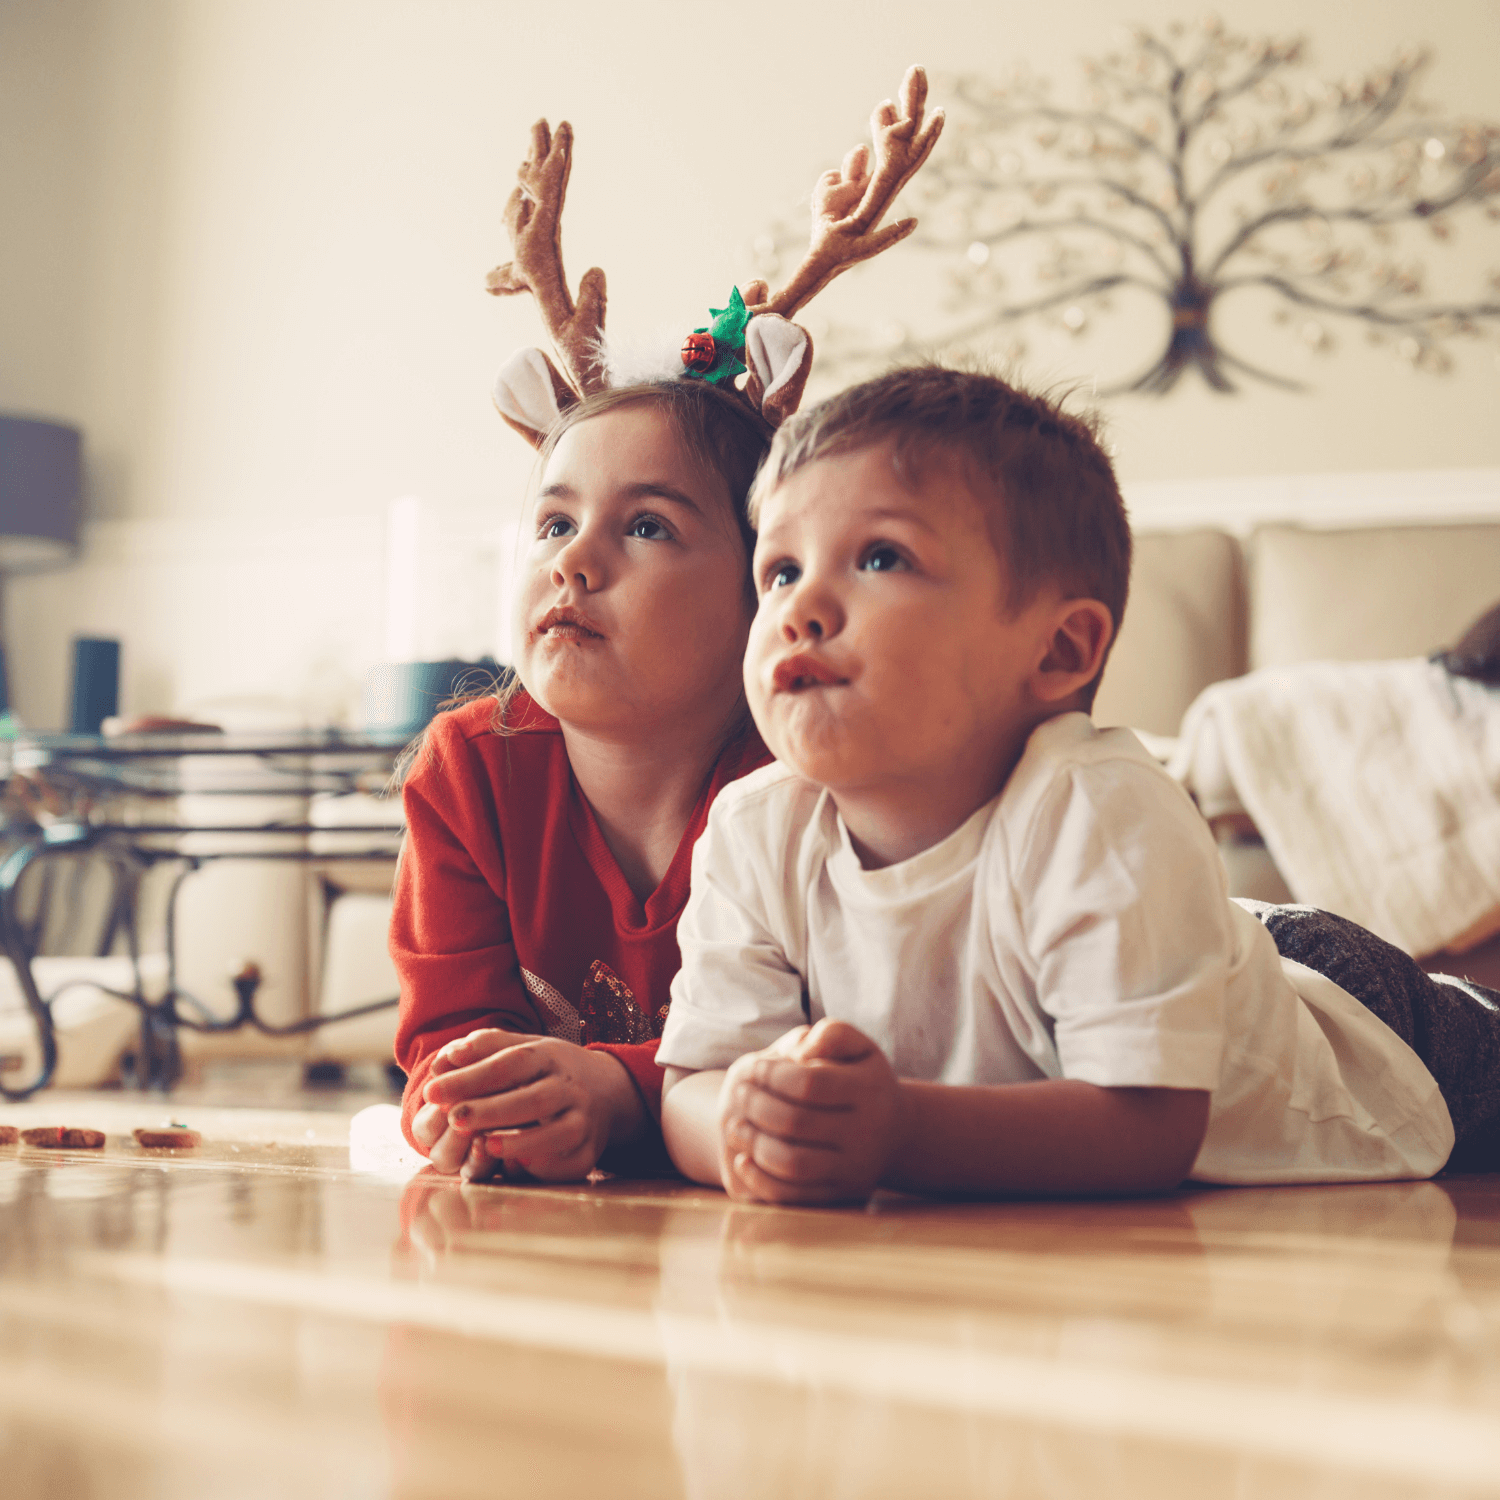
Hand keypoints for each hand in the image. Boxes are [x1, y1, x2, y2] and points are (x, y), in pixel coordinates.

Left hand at [420, 1027, 644, 1182]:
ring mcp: (584, 1121)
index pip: (509, 1064)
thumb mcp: (524, 1047)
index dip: (471, 1076)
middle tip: (452, 1118)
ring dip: (519, 1141)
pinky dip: (545, 1166)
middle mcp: (570, 1088)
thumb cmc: (549, 1071)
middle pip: (533, 1099)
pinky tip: (517, 1167)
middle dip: (491, 1110)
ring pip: (557, 1132)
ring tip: (482, 1145)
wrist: (609, 1091)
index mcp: (549, 1057)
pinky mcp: (589, 1152)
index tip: (432, 1089)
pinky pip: (570, 1163)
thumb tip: (445, 1058)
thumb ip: (485, 1048)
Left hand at [717, 1018, 902, 1205]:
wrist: (892, 1131)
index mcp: (870, 1092)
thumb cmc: (860, 1079)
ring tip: (736, 1125)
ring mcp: (854, 1171)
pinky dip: (761, 1179)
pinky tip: (744, 1158)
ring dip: (754, 1143)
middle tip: (739, 1093)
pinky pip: (793, 1197)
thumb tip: (802, 1051)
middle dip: (756, 1106)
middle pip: (796, 1123)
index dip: (773, 1074)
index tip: (754, 1066)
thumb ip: (832, 1035)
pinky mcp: (839, 1196)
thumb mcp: (856, 1047)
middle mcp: (867, 1135)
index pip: (810, 1083)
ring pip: (792, 1164)